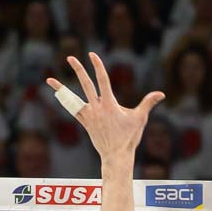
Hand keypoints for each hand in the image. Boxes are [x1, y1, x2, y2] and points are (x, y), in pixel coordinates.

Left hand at [48, 52, 164, 164]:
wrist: (116, 156)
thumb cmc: (129, 137)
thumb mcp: (140, 118)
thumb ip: (148, 103)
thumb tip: (161, 94)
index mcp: (109, 104)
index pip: (102, 80)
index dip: (97, 66)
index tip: (92, 55)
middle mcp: (97, 107)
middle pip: (85, 84)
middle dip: (78, 69)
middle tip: (70, 57)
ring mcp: (89, 115)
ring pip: (72, 98)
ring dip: (61, 88)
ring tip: (49, 79)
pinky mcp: (85, 122)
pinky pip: (72, 109)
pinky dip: (65, 101)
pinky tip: (58, 95)